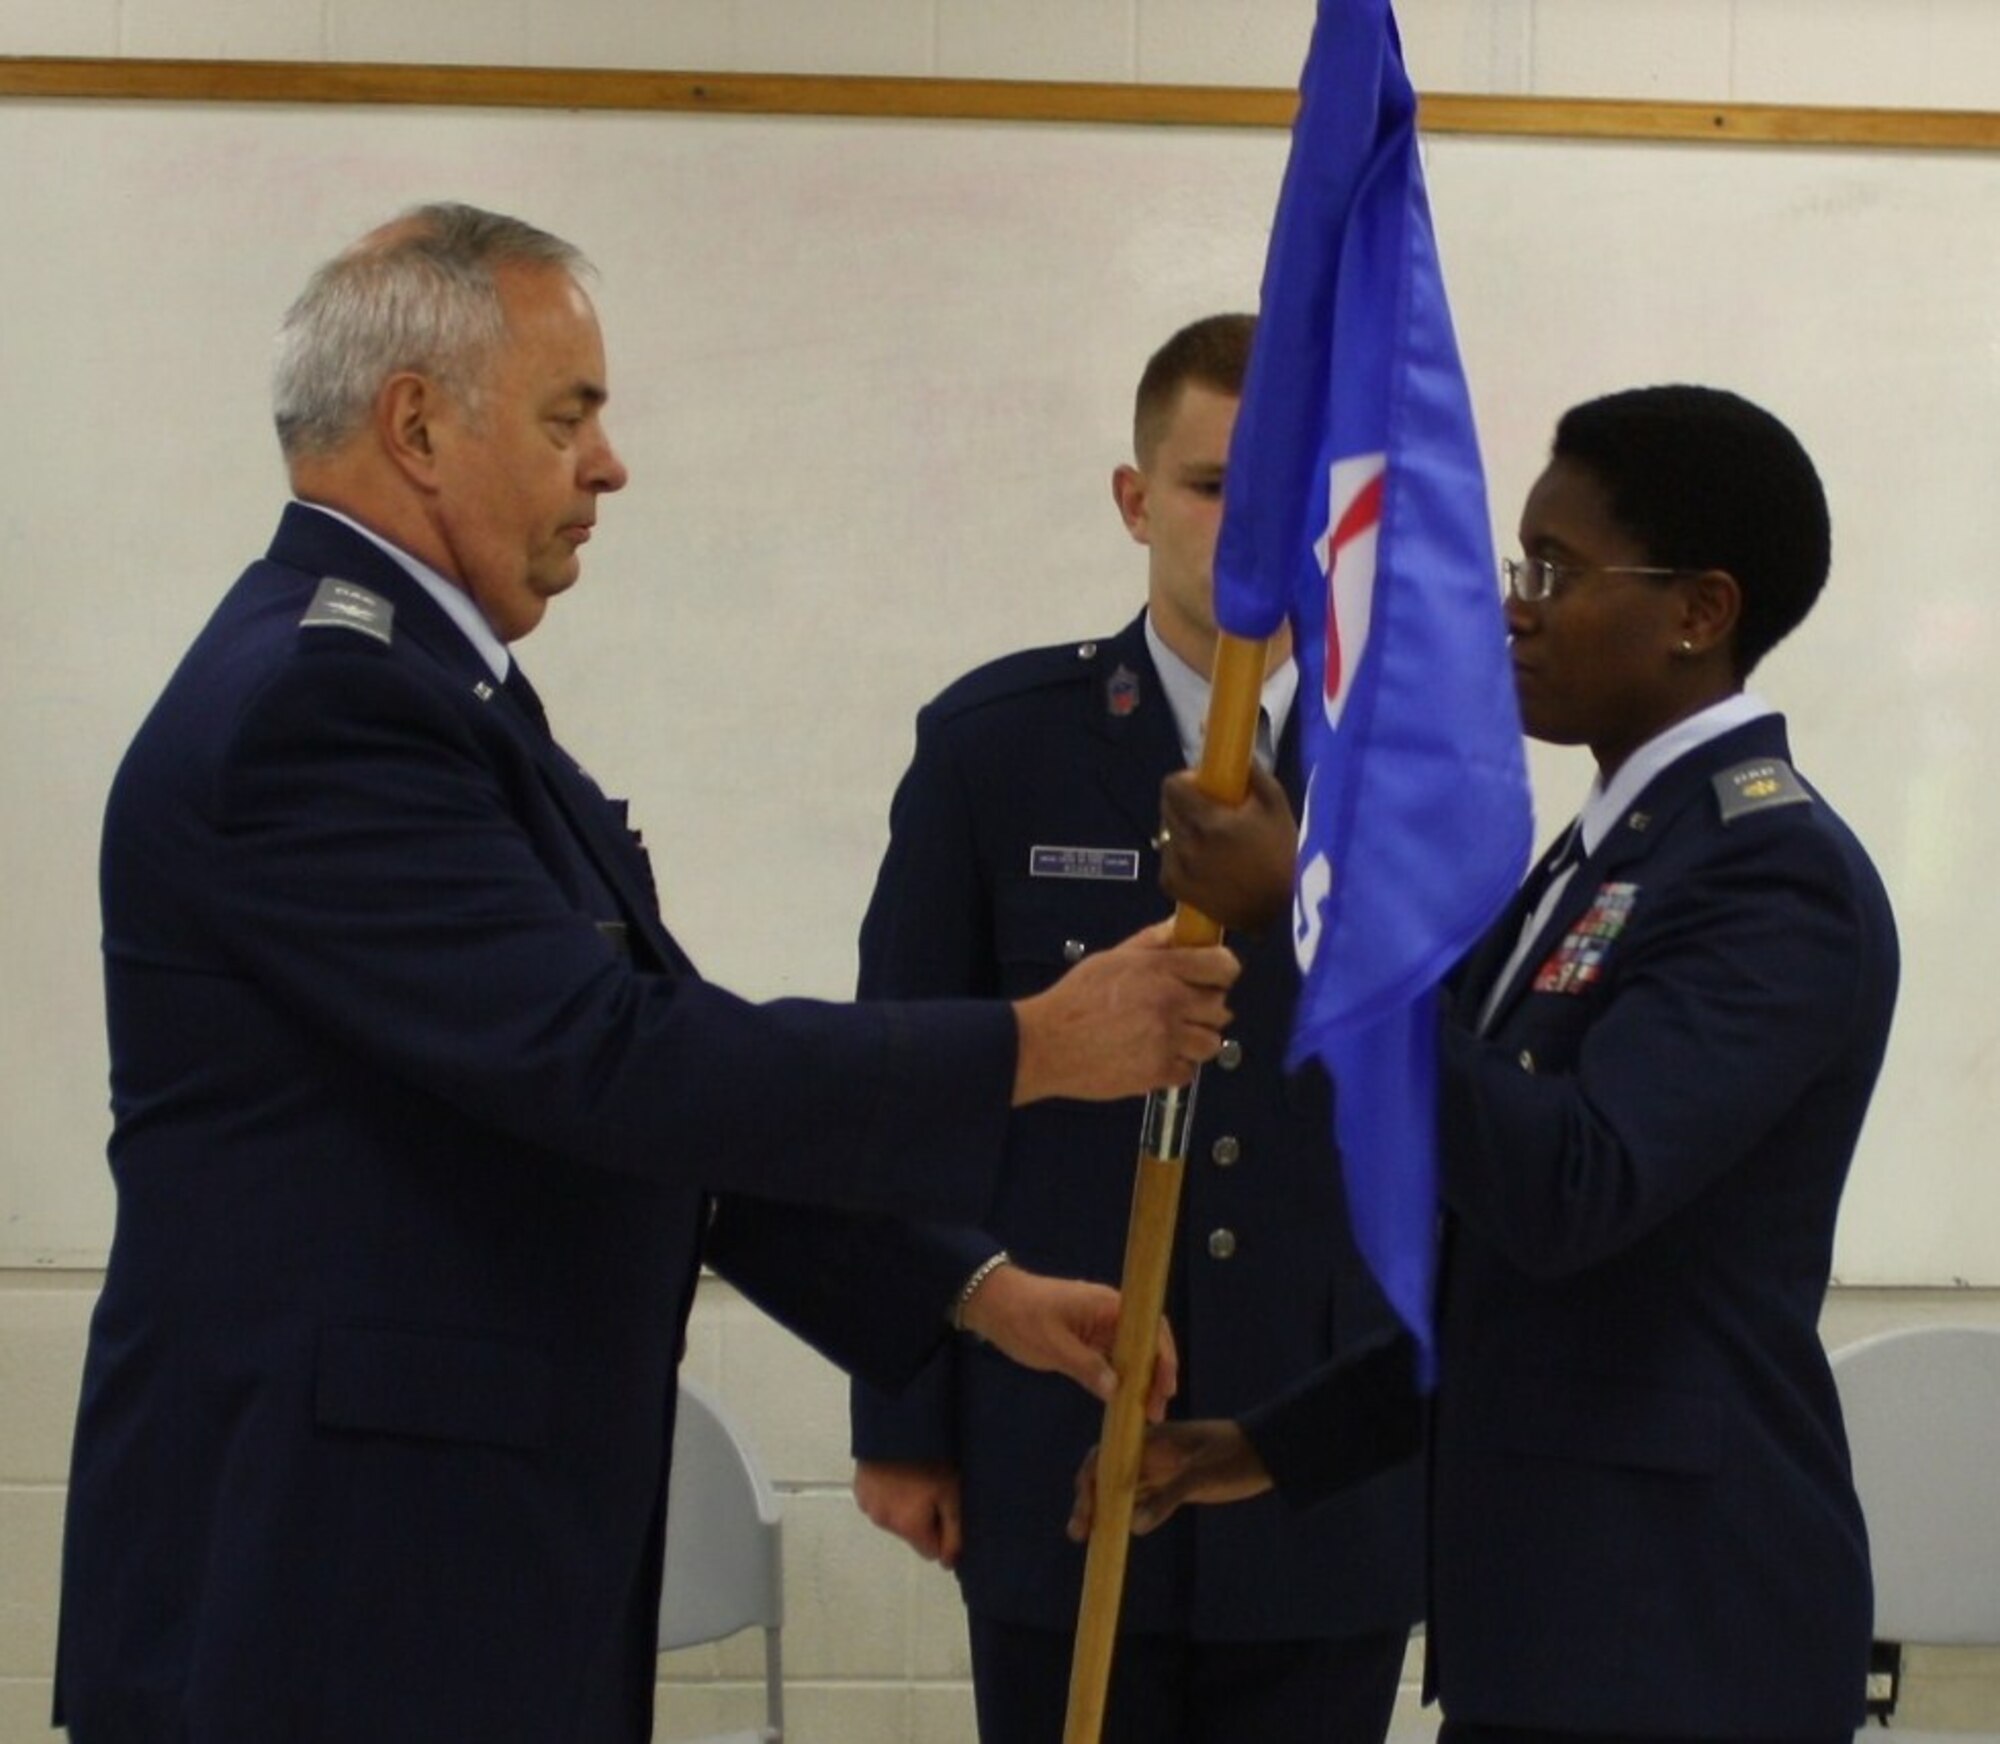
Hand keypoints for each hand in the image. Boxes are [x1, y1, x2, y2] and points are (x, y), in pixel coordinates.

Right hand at [853, 1459, 963, 1567]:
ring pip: (894, 1517)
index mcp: (908, 1527)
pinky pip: (878, 1500)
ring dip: (904, 1505)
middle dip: (923, 1518)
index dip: (943, 1533)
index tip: (948, 1509)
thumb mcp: (952, 1493)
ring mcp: (868, 1505)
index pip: (931, 1552)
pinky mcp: (859, 1488)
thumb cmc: (929, 1456)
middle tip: (933, 1486)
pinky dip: (888, 1493)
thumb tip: (948, 1563)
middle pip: (911, 1534)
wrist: (897, 1422)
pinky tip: (897, 1471)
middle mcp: (884, 1522)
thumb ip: (954, 1533)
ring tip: (914, 1474)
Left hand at [960, 1263, 1177, 1420]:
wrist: (991, 1302)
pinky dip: (1121, 1376)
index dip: (1164, 1357)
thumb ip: (1086, 1367)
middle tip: (1157, 1410)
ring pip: (1130, 1351)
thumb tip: (1117, 1390)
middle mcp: (1109, 1312)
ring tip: (1147, 1412)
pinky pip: (1112, 1356)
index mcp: (1107, 1305)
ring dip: (1141, 1379)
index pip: (1150, 1327)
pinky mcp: (1085, 1336)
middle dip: (1156, 1374)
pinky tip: (1123, 1399)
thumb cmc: (1022, 1318)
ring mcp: (1098, 1324)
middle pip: (1145, 1341)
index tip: (1166, 1387)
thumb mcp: (1053, 1346)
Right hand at [1011, 921, 1237, 1103]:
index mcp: (1160, 969)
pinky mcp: (1158, 1071)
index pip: (1222, 966)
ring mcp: (1166, 1040)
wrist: (1048, 1044)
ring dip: (1196, 1040)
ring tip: (1172, 1036)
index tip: (1214, 976)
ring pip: (1211, 1043)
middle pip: (1220, 1007)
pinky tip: (1157, 1055)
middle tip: (1183, 1010)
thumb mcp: (1112, 958)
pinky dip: (1178, 1067)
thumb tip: (1180, 926)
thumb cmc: (1075, 1000)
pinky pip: (1190, 1072)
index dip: (1222, 971)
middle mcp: (1169, 1003)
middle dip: (1205, 1008)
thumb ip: (1152, 942)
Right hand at [1067, 1418, 1271, 1541]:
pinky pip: (1142, 1501)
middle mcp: (1150, 1454)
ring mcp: (1162, 1470)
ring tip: (1086, 1537)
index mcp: (1152, 1439)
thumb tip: (1135, 1527)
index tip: (1084, 1505)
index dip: (1089, 1478)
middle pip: (1108, 1474)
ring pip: (1122, 1490)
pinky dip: (1127, 1516)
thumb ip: (1168, 1497)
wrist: (1269, 1454)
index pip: (1108, 1453)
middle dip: (1089, 1500)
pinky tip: (1116, 1533)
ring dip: (1104, 1511)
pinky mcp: (1174, 1486)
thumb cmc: (1235, 1455)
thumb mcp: (1202, 1474)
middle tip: (1079, 1531)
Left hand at [1157, 763, 1298, 935]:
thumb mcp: (1276, 804)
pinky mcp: (1175, 889)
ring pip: (1167, 835)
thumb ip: (1253, 773)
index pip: (1172, 786)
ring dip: (1184, 833)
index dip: (1188, 781)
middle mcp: (1187, 845)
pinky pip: (1167, 862)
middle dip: (1186, 805)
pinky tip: (1206, 865)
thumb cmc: (1283, 853)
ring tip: (1213, 844)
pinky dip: (1181, 860)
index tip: (1206, 789)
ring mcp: (1178, 869)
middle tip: (1213, 815)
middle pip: (1167, 808)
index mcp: (1209, 821)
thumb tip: (1237, 754)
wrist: (1283, 908)